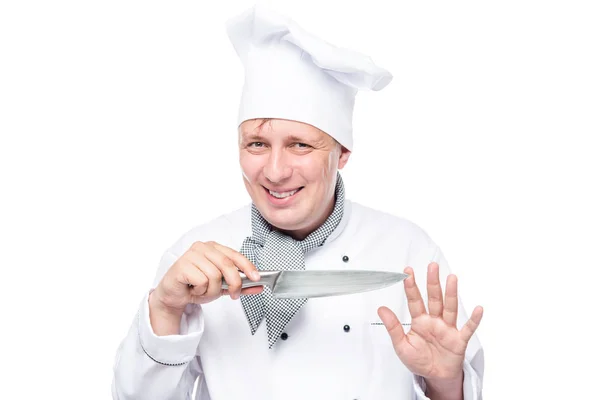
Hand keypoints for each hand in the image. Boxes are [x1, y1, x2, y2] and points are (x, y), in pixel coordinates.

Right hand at [149, 241, 262, 333]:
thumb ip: (239, 285)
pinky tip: (193, 289)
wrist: (174, 294)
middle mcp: (203, 247)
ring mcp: (191, 255)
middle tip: (234, 295)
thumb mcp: (222, 286)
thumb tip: (258, 286)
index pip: (234, 255)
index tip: (256, 278)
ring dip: (212, 290)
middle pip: (227, 265)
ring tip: (204, 291)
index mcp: (214, 248)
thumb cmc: (196, 286)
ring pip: (214, 276)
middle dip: (234, 283)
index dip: (247, 266)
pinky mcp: (182, 265)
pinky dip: (200, 291)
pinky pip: (201, 281)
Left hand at [377, 262, 482, 382]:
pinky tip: (478, 309)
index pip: (415, 300)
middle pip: (434, 298)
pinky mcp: (459, 340)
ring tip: (452, 278)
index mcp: (420, 321)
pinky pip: (467, 329)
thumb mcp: (401, 346)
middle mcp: (434, 321)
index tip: (407, 272)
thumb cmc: (419, 360)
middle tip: (432, 266)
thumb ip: (393, 327)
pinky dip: (474, 320)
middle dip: (432, 282)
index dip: (411, 286)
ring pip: (450, 308)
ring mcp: (448, 328)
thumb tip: (381, 309)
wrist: (435, 377)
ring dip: (451, 293)